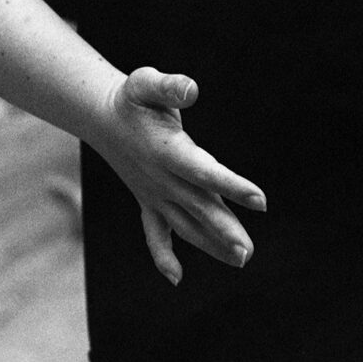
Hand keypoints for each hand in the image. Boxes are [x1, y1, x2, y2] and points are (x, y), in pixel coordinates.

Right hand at [94, 67, 265, 286]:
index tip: (261, 200)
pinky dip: (163, 255)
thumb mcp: (146, 83)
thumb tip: (191, 90)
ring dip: (210, 243)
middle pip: (198, 205)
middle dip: (224, 229)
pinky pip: (154, 233)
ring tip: (240, 260)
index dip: (231, 184)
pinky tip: (176, 278)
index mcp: (166, 149)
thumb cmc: (132, 98)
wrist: (102, 116)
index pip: (202, 171)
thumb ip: (169, 87)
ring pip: (185, 224)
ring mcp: (154, 193)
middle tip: (248, 251)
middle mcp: (161, 177)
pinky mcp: (148, 200)